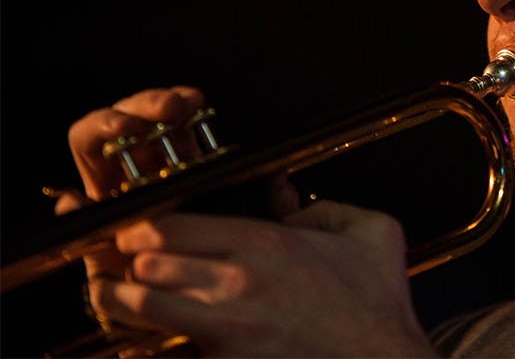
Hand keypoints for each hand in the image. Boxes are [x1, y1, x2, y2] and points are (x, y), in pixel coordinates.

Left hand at [59, 87, 208, 287]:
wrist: (175, 295)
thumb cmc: (134, 278)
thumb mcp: (108, 259)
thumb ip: (91, 231)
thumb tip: (69, 203)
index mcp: (101, 180)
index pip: (90, 137)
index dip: (105, 126)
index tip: (123, 128)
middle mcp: (129, 163)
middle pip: (129, 115)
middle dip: (148, 105)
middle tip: (171, 108)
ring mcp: (165, 159)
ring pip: (163, 119)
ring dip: (175, 104)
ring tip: (191, 103)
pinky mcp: (196, 164)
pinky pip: (194, 135)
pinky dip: (198, 120)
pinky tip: (203, 111)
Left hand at [88, 202, 436, 356]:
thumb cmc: (378, 307)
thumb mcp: (374, 234)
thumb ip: (327, 207)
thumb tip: (286, 199)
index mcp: (264, 243)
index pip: (170, 226)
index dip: (140, 227)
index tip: (134, 229)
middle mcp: (236, 283)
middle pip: (145, 264)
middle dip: (125, 261)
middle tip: (116, 259)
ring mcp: (225, 331)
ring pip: (142, 308)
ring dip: (120, 301)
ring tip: (109, 295)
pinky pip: (166, 351)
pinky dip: (148, 343)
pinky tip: (144, 340)